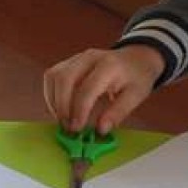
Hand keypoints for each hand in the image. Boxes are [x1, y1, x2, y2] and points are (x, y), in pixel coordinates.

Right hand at [43, 45, 164, 133]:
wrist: (135, 58)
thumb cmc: (136, 77)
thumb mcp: (136, 96)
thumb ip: (117, 113)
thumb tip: (100, 130)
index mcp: (109, 65)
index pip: (87, 88)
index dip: (79, 110)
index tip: (77, 128)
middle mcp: (89, 58)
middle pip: (64, 79)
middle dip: (61, 106)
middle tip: (67, 126)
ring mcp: (77, 58)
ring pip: (54, 76)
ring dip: (53, 100)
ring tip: (63, 119)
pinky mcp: (69, 62)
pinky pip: (52, 76)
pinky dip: (51, 94)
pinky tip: (60, 108)